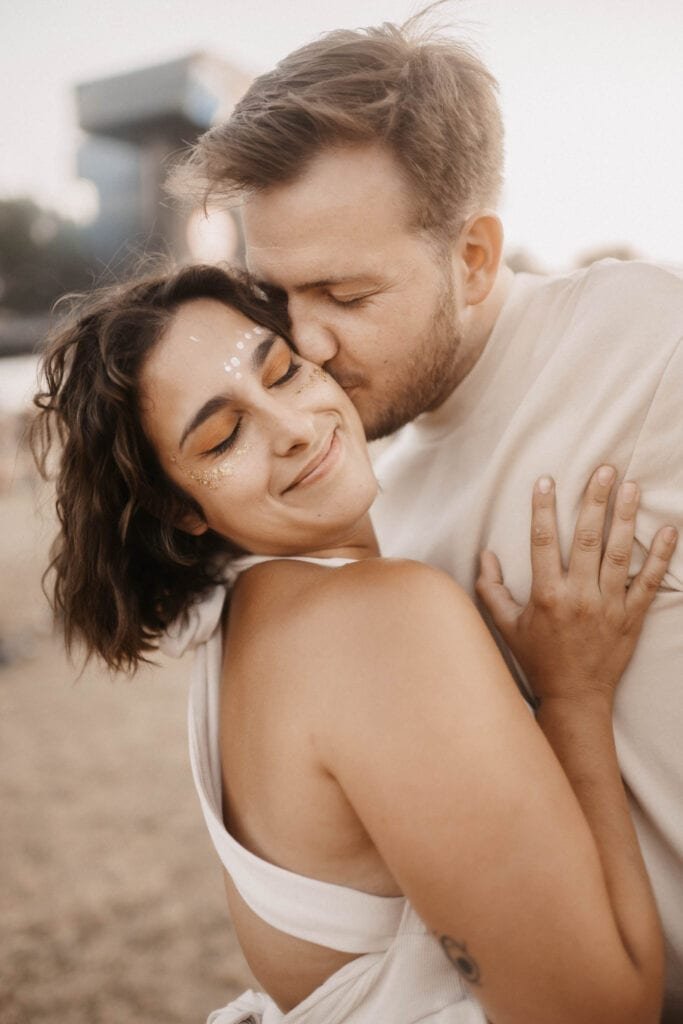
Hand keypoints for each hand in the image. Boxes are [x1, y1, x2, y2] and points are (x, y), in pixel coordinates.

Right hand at [476, 466, 676, 708]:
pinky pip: (649, 582)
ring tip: (631, 488)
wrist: (575, 697)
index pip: (543, 541)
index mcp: (546, 595)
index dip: (543, 508)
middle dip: (595, 501)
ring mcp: (608, 606)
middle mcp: (578, 596)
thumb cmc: (538, 659)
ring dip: (626, 518)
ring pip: (618, 554)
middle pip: (588, 539)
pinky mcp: (632, 617)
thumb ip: (491, 590)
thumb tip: (485, 555)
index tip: (546, 480)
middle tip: (605, 470)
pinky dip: (660, 556)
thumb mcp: (505, 626)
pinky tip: (668, 531)